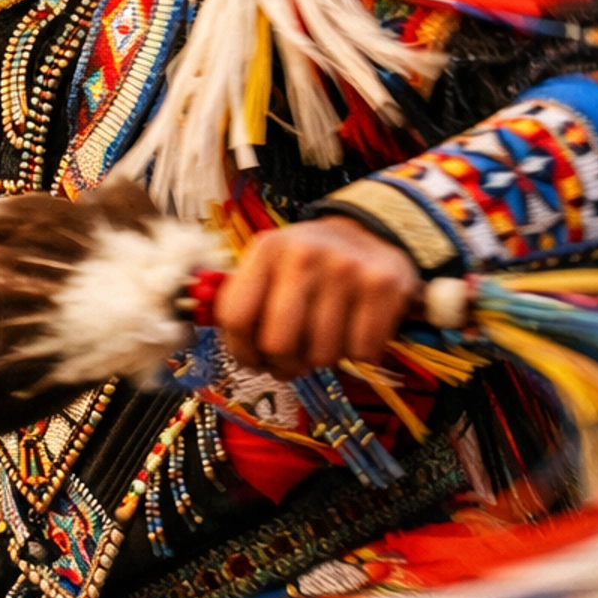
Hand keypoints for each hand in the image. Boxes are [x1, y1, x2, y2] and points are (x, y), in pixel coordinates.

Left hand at [214, 217, 420, 380]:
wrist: (374, 231)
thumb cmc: (311, 262)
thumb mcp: (272, 264)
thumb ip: (243, 298)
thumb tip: (214, 336)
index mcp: (267, 249)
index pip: (234, 317)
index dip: (241, 352)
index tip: (253, 361)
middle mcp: (304, 255)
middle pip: (278, 345)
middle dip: (283, 365)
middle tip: (291, 363)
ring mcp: (346, 270)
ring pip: (322, 355)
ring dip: (323, 359)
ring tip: (327, 339)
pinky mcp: (383, 287)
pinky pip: (362, 353)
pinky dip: (359, 354)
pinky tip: (356, 331)